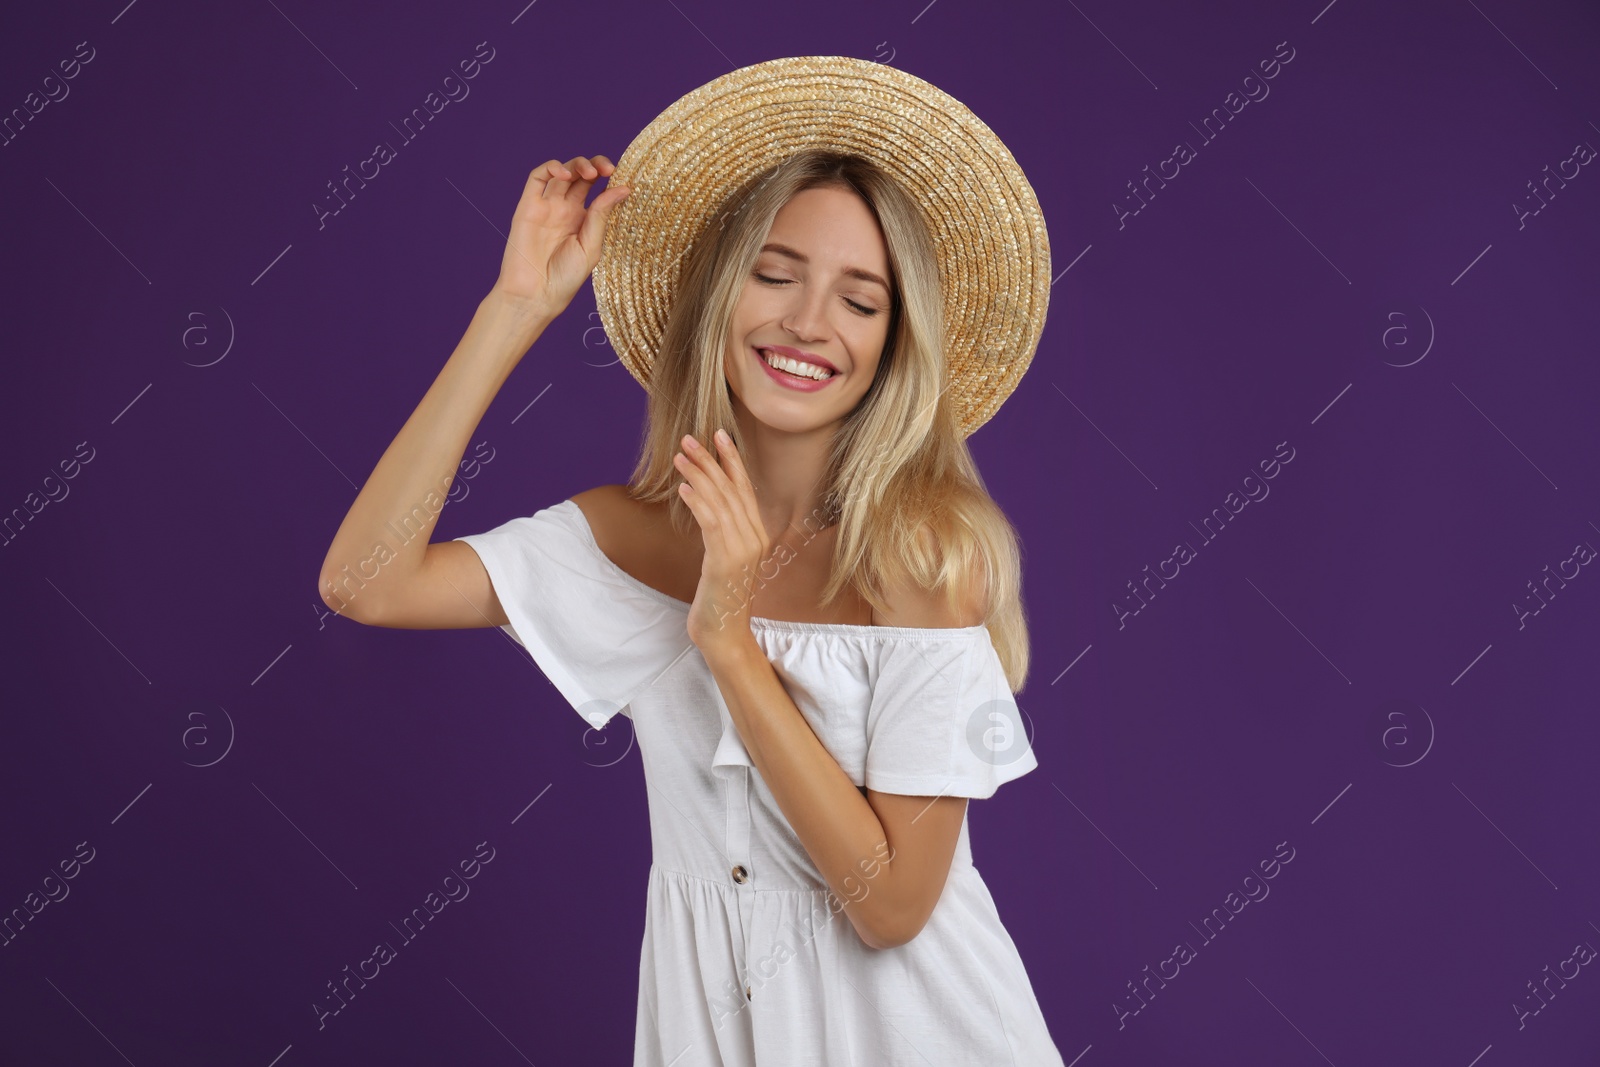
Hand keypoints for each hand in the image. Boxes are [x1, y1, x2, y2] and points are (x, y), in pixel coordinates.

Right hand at [491, 155, 630, 318]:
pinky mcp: (528, 206)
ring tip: (590, 173)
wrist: (534, 295)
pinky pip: (537, 178)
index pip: (597, 190)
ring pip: (561, 173)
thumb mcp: (590, 246)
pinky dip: (551, 167)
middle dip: (595, 166)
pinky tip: (565, 173)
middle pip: (580, 177)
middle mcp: (564, 210)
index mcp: (582, 221)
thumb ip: (602, 215)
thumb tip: (623, 188)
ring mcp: (546, 207)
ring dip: (577, 165)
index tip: (621, 177)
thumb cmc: (564, 279)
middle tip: (608, 170)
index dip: (608, 179)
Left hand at [673, 430, 770, 652]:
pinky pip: (712, 524)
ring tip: (679, 456)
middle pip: (732, 490)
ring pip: (720, 502)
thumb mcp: (722, 559)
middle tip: (689, 439)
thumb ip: (722, 532)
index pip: (745, 488)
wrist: (724, 634)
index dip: (732, 460)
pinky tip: (684, 487)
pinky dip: (698, 502)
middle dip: (710, 461)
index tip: (718, 435)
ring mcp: (743, 550)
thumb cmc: (719, 597)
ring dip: (698, 476)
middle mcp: (755, 538)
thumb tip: (707, 502)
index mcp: (757, 535)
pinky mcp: (726, 562)